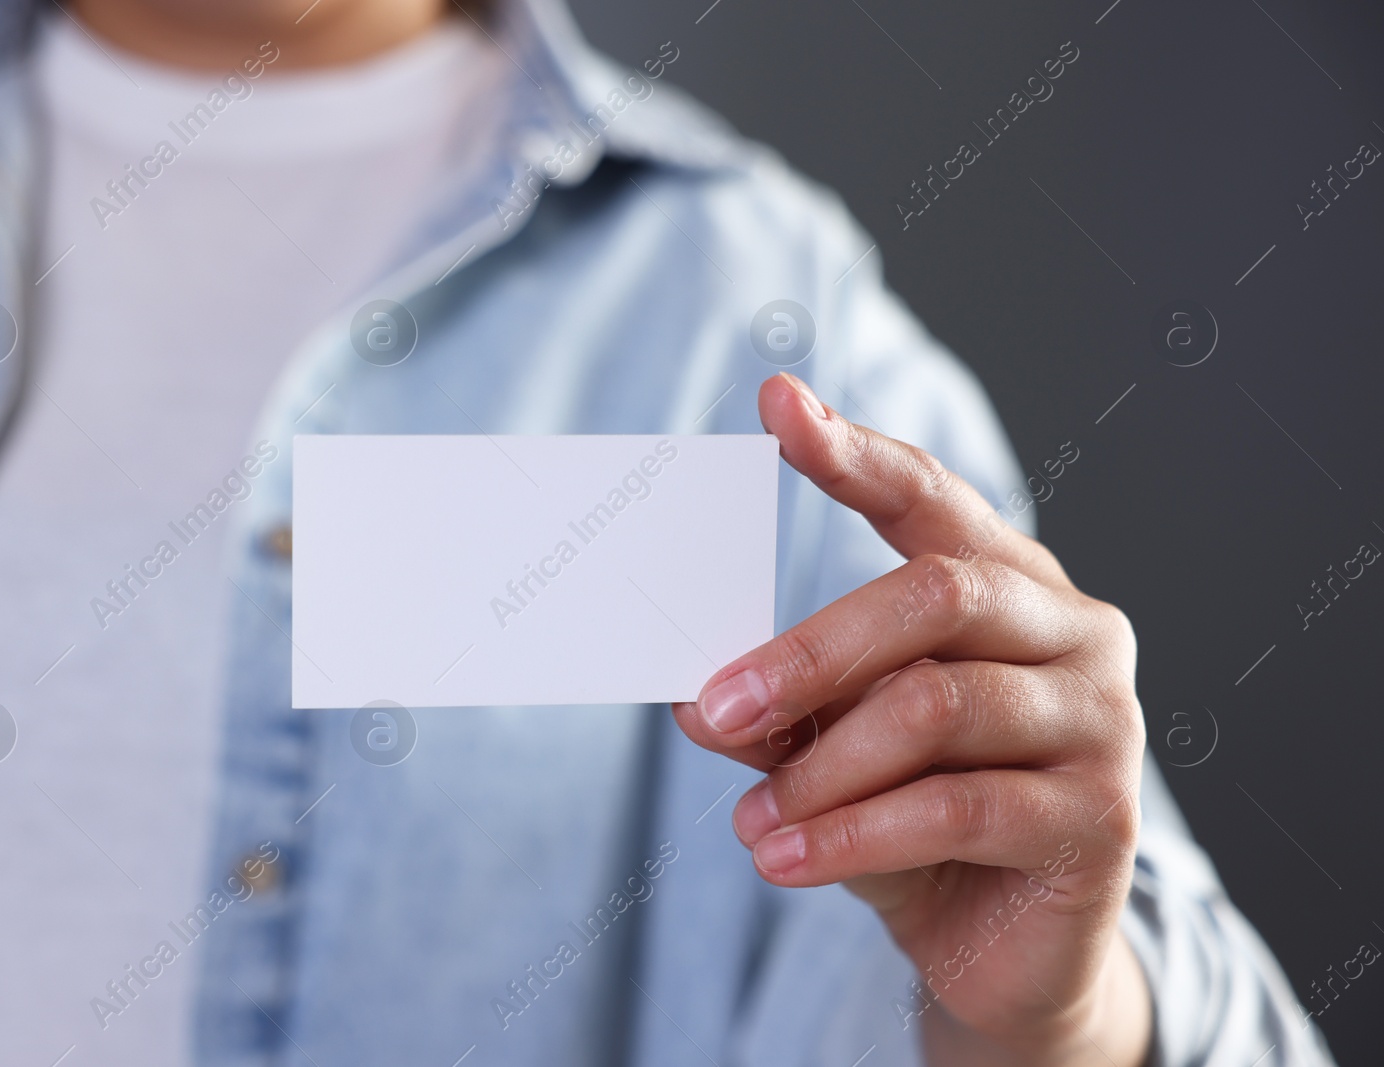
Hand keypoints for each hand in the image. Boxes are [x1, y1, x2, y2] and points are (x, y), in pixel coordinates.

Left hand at [672, 374, 1152, 1065]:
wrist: (1005, 948)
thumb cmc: (918, 824)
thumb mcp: (836, 752)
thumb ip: (782, 710)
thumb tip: (694, 696)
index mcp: (1008, 585)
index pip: (931, 498)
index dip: (855, 454)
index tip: (778, 406)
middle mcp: (1072, 630)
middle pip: (930, 596)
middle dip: (807, 653)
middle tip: (716, 709)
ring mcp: (1101, 719)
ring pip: (935, 706)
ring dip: (820, 769)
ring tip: (753, 823)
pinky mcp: (1102, 815)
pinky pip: (957, 809)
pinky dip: (852, 836)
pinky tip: (785, 861)